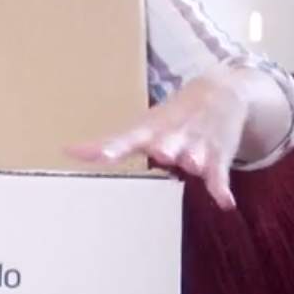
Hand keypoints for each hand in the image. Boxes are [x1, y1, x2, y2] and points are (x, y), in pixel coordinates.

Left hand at [65, 75, 246, 210]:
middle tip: (160, 152)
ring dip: (192, 161)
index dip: (100, 149)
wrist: (222, 91)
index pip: (121, 140)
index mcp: (149, 130)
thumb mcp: (147, 123)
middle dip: (163, 150)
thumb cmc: (174, 115)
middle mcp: (172, 137)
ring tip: (193, 162)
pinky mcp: (218, 155)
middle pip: (164, 148)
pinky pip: (219, 176)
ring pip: (193, 158)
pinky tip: (225, 202)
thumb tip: (69, 151)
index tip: (73, 152)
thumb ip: (115, 143)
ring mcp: (196, 146)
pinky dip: (221, 188)